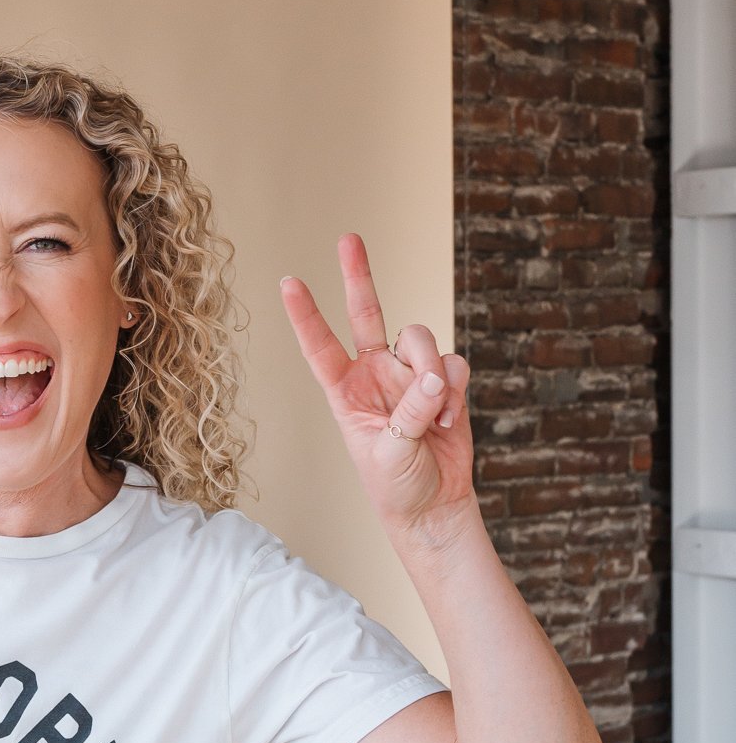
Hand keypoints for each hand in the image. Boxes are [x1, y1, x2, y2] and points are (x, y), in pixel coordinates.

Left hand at [279, 233, 475, 540]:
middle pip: (367, 313)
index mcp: (345, 392)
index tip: (288, 282)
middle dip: (359, 276)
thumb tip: (434, 374)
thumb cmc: (397, 486)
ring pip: (421, 339)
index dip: (306, 316)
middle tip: (348, 238)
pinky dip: (455, 391)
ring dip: (431, 373)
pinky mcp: (444, 381)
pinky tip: (448, 422)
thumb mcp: (390, 452)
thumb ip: (410, 410)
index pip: (320, 348)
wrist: (436, 505)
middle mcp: (374, 374)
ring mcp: (409, 374)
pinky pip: (453, 364)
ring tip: (434, 417)